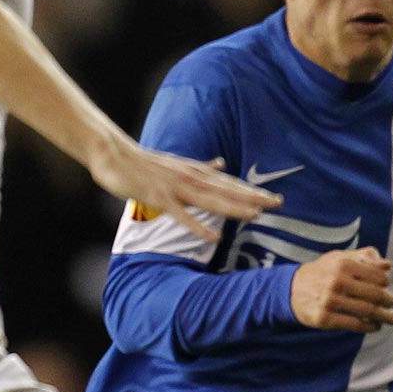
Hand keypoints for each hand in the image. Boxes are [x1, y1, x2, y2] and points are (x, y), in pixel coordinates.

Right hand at [90, 138, 279, 241]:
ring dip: (234, 207)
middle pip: (227, 190)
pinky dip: (200, 225)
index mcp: (195, 171)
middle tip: (278, 203)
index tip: (274, 198)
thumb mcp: (178, 163)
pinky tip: (215, 236)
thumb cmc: (144, 162)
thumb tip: (222, 164)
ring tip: (256, 215)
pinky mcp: (160, 198)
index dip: (252, 191)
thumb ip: (201, 167)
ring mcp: (176, 188)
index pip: (230, 183)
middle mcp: (191, 178)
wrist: (114, 155)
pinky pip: (184, 215)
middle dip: (253, 197)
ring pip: (211, 200)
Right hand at [291, 246, 392, 331]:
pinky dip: (369, 326)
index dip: (386, 283)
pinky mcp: (324, 319)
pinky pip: (354, 324)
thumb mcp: (340, 258)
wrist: (292, 289)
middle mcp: (337, 281)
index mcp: (343, 264)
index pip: (377, 276)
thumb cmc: (323, 272)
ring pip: (367, 311)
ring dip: (384, 316)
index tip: (386, 287)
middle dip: (388, 301)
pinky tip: (375, 325)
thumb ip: (364, 258)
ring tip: (392, 318)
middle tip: (392, 304)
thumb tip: (388, 265)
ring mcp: (330, 301)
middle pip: (375, 294)